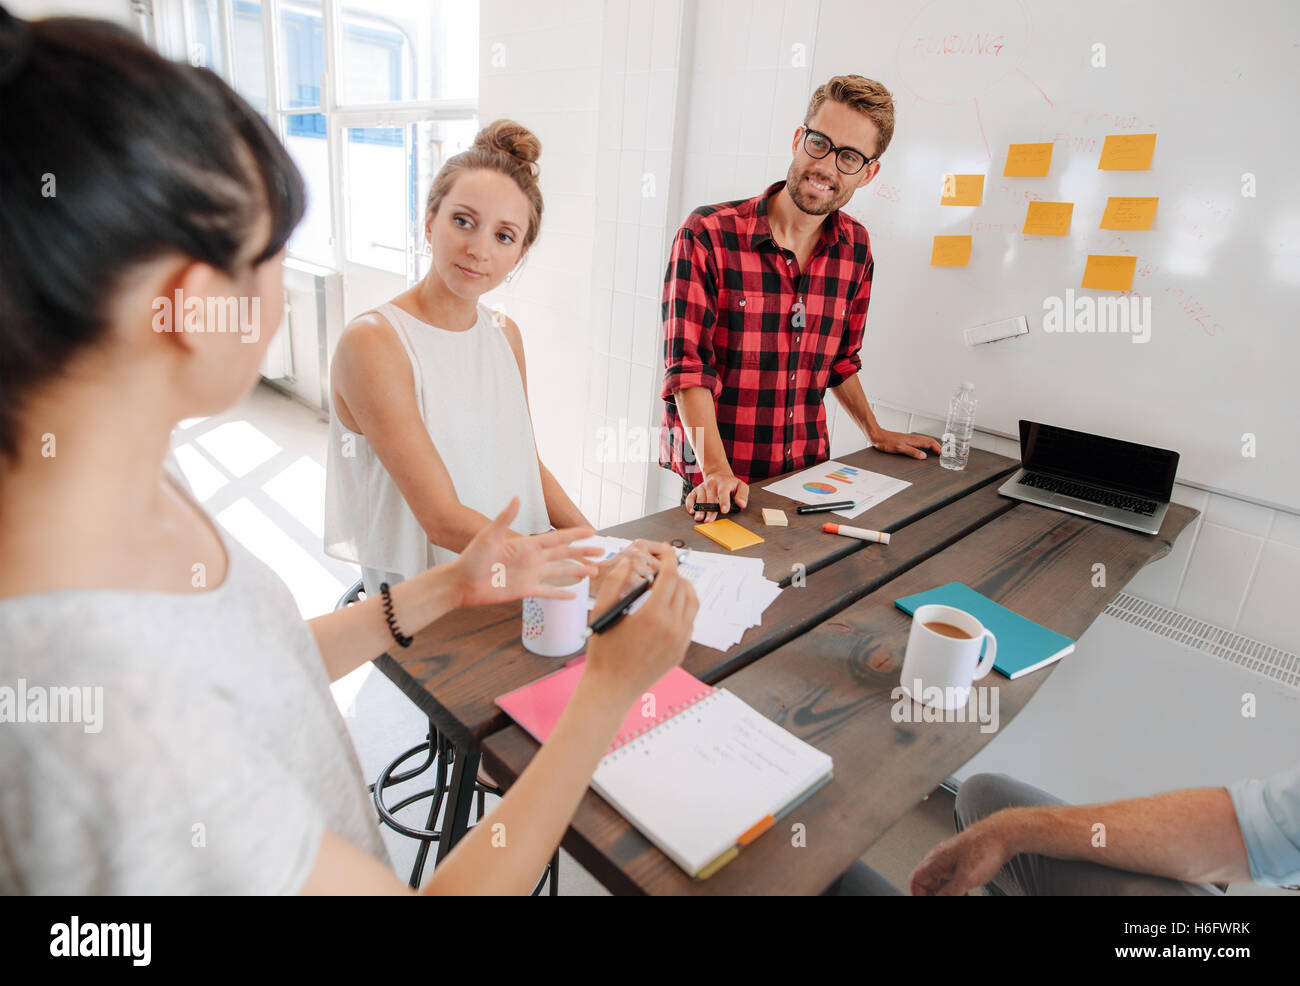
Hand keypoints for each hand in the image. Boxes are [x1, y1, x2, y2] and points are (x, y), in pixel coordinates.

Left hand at [450, 497, 602, 607]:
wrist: (461, 582)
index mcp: (527, 545)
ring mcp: (530, 575)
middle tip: (602, 551)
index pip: (557, 538)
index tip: (591, 530)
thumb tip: (516, 498)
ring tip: (594, 572)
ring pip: (560, 573)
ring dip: (577, 572)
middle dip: (583, 552)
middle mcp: (532, 559)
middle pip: (564, 554)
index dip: (575, 535)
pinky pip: (547, 592)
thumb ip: (504, 518)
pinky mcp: (525, 591)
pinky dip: (560, 594)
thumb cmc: (471, 557)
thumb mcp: (488, 536)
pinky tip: (572, 597)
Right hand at [584, 549, 698, 702]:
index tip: (667, 550)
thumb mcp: (603, 613)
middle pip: (684, 588)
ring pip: (692, 604)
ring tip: (669, 584)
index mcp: (653, 616)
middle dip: (674, 573)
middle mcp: (672, 628)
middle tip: (662, 568)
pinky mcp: (680, 652)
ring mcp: (680, 641)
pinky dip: (684, 608)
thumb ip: (614, 583)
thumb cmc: (603, 653)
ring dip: (683, 589)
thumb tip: (627, 562)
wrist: (611, 689)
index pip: (670, 576)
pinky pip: (690, 622)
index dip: (669, 558)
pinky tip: (668, 607)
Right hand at [685, 472, 748, 522]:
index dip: (724, 501)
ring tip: (699, 518)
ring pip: (700, 499)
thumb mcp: (741, 486)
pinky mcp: (695, 490)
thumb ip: (742, 495)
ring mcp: (702, 487)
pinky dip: (690, 504)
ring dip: (699, 509)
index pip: (723, 492)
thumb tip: (741, 504)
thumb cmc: (730, 484)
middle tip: (709, 520)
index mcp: (724, 483)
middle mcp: (712, 484)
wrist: (718, 474)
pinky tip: (692, 511)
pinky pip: (690, 497)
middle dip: (709, 510)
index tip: (724, 510)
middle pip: (710, 498)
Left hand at [870, 429, 942, 459]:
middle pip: (929, 441)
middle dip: (937, 446)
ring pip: (925, 441)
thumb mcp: (900, 448)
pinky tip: (923, 449)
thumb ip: (912, 452)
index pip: (930, 443)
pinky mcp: (905, 440)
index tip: (943, 454)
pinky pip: (919, 442)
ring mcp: (910, 439)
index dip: (938, 448)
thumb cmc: (886, 442)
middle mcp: (913, 438)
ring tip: (936, 451)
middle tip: (942, 453)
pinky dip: (925, 445)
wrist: (877, 436)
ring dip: (932, 445)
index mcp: (914, 440)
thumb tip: (923, 456)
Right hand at [908, 818, 1010, 895]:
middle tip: (948, 900)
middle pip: (927, 883)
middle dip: (934, 896)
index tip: (929, 903)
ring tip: (960, 896)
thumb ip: (948, 893)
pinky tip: (965, 893)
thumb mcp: (965, 878)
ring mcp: (951, 860)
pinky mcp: (963, 862)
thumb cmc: (985, 848)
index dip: (918, 895)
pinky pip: (952, 880)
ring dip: (946, 894)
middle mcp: (940, 859)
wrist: (1003, 835)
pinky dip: (956, 890)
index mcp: (935, 860)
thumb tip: (937, 900)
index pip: (915, 880)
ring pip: (941, 882)